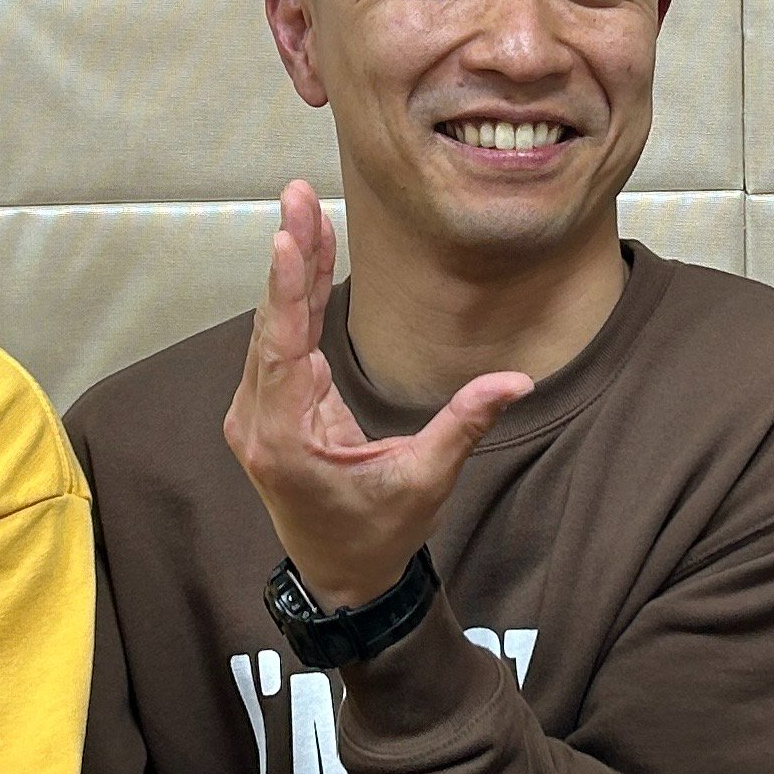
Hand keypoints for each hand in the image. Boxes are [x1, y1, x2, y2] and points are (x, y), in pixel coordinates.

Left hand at [221, 181, 532, 608]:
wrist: (341, 579)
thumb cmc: (379, 534)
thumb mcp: (426, 480)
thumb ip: (463, 424)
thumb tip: (518, 381)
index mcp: (288, 442)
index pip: (282, 349)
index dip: (288, 289)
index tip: (288, 235)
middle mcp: (258, 424)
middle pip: (271, 326)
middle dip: (290, 257)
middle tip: (299, 193)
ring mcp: (255, 417)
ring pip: (271, 330)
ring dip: (292, 271)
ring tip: (307, 208)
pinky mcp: (265, 411)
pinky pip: (276, 345)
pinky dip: (293, 299)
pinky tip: (309, 251)